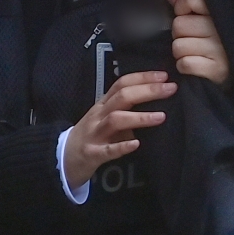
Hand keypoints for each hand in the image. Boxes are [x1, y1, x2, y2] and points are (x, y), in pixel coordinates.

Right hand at [63, 71, 177, 190]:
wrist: (63, 159)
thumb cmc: (92, 135)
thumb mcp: (106, 116)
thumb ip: (126, 107)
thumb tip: (157, 97)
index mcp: (103, 103)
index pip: (122, 83)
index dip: (143, 77)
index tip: (164, 75)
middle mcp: (99, 115)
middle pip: (122, 97)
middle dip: (147, 91)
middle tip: (170, 89)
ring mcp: (94, 134)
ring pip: (115, 120)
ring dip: (139, 117)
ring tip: (161, 117)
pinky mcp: (92, 154)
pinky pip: (107, 150)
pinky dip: (122, 146)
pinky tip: (136, 143)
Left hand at [169, 0, 229, 86]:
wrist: (233, 73)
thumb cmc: (214, 41)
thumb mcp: (204, 18)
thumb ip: (187, 2)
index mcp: (220, 11)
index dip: (182, 7)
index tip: (188, 14)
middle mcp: (221, 28)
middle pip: (179, 24)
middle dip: (181, 34)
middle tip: (194, 39)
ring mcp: (220, 49)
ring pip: (178, 46)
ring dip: (182, 52)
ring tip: (196, 53)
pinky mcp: (216, 69)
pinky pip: (184, 63)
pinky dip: (186, 66)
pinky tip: (197, 64)